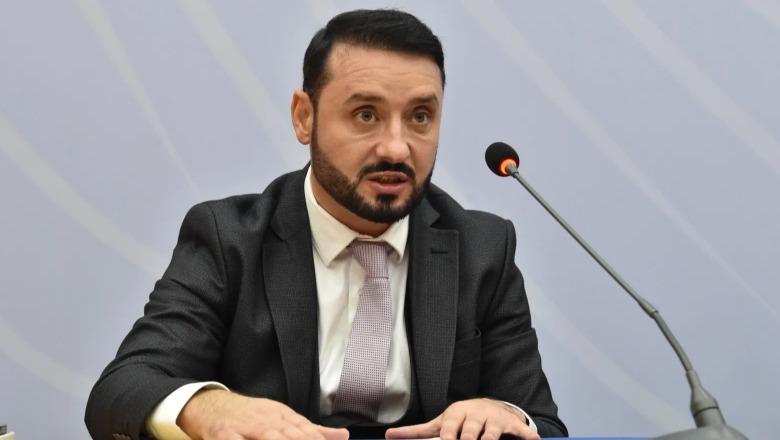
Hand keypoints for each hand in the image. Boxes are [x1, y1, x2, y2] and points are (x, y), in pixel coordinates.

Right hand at [177, 389, 348, 439]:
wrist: (210, 405)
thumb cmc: (249, 416)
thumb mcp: (281, 418)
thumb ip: (311, 430)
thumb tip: (343, 436)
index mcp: (282, 416)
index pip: (305, 430)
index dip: (318, 439)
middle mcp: (266, 419)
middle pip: (290, 434)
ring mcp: (245, 427)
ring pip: (268, 435)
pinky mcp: (224, 435)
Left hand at [385, 398, 538, 439]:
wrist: (489, 406)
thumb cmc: (461, 420)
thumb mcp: (440, 423)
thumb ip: (416, 432)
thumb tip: (388, 435)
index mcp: (456, 414)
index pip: (450, 429)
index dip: (448, 438)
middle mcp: (476, 414)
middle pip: (471, 434)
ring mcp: (494, 419)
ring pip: (491, 435)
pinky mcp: (512, 424)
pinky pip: (521, 431)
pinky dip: (527, 436)